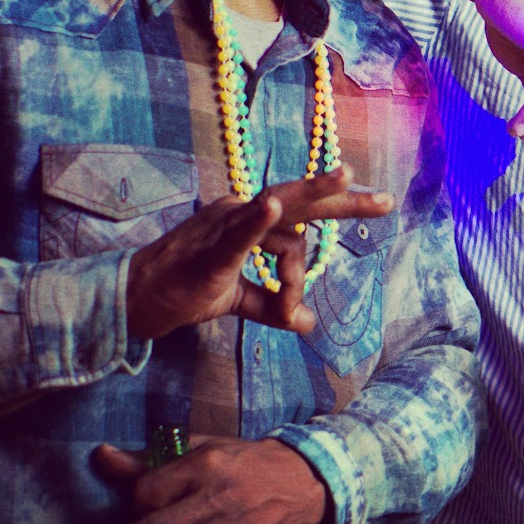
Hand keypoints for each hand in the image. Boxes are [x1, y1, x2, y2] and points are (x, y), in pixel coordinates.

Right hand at [126, 171, 390, 341]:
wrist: (138, 302)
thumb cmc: (184, 291)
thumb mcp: (237, 299)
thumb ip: (272, 306)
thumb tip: (307, 323)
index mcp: (250, 219)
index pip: (302, 211)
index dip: (340, 206)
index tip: (375, 210)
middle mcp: (241, 210)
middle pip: (301, 200)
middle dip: (345, 200)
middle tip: (385, 201)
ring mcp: (225, 225)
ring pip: (282, 232)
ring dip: (293, 274)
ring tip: (305, 270)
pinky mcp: (209, 250)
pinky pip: (238, 232)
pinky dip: (255, 220)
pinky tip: (271, 206)